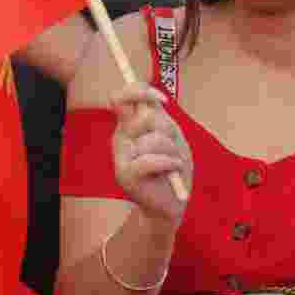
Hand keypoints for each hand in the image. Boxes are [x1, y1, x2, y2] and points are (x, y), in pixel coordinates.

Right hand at [111, 84, 191, 226]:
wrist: (170, 204)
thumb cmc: (172, 169)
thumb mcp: (172, 139)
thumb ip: (162, 119)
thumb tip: (153, 101)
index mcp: (130, 125)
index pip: (122, 97)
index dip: (141, 91)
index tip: (164, 101)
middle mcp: (121, 138)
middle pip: (143, 116)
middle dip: (167, 130)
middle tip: (173, 146)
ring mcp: (120, 157)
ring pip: (153, 140)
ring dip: (173, 152)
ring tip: (174, 165)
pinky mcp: (124, 175)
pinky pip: (151, 160)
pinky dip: (170, 164)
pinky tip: (173, 170)